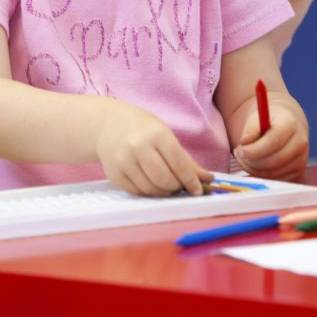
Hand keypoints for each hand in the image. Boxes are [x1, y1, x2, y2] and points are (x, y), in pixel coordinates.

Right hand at [95, 101, 211, 196]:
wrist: (107, 124)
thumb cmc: (142, 129)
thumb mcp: (165, 135)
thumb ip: (186, 159)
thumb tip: (208, 179)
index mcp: (156, 134)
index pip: (179, 163)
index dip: (191, 180)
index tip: (198, 190)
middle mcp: (139, 147)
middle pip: (165, 180)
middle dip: (176, 187)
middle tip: (180, 186)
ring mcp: (124, 161)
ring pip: (151, 189)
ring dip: (163, 192)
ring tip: (167, 185)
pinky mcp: (115, 174)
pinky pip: (137, 192)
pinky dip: (148, 192)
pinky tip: (151, 184)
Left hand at [233, 93, 308, 181]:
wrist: (285, 127)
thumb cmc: (268, 122)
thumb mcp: (258, 118)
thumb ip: (251, 128)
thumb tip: (245, 142)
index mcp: (291, 124)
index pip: (274, 141)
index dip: (255, 149)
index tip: (241, 150)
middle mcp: (300, 142)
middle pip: (274, 160)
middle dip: (252, 161)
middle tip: (239, 153)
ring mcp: (301, 159)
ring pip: (273, 173)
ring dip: (253, 168)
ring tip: (245, 157)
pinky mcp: (298, 172)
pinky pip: (275, 180)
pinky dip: (260, 175)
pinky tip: (254, 164)